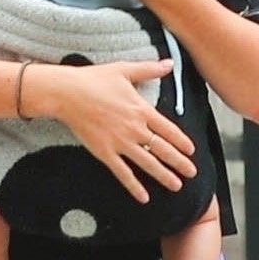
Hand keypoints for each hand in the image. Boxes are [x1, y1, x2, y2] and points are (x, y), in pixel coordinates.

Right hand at [40, 57, 197, 203]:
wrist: (67, 93)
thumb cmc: (93, 79)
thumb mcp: (124, 69)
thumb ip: (149, 69)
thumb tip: (169, 63)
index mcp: (141, 109)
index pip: (168, 129)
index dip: (181, 141)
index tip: (191, 150)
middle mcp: (134, 128)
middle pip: (162, 149)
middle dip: (179, 162)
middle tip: (192, 173)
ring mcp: (120, 142)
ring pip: (147, 163)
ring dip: (164, 175)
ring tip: (176, 185)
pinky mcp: (104, 152)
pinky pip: (122, 172)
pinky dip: (134, 186)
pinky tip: (144, 197)